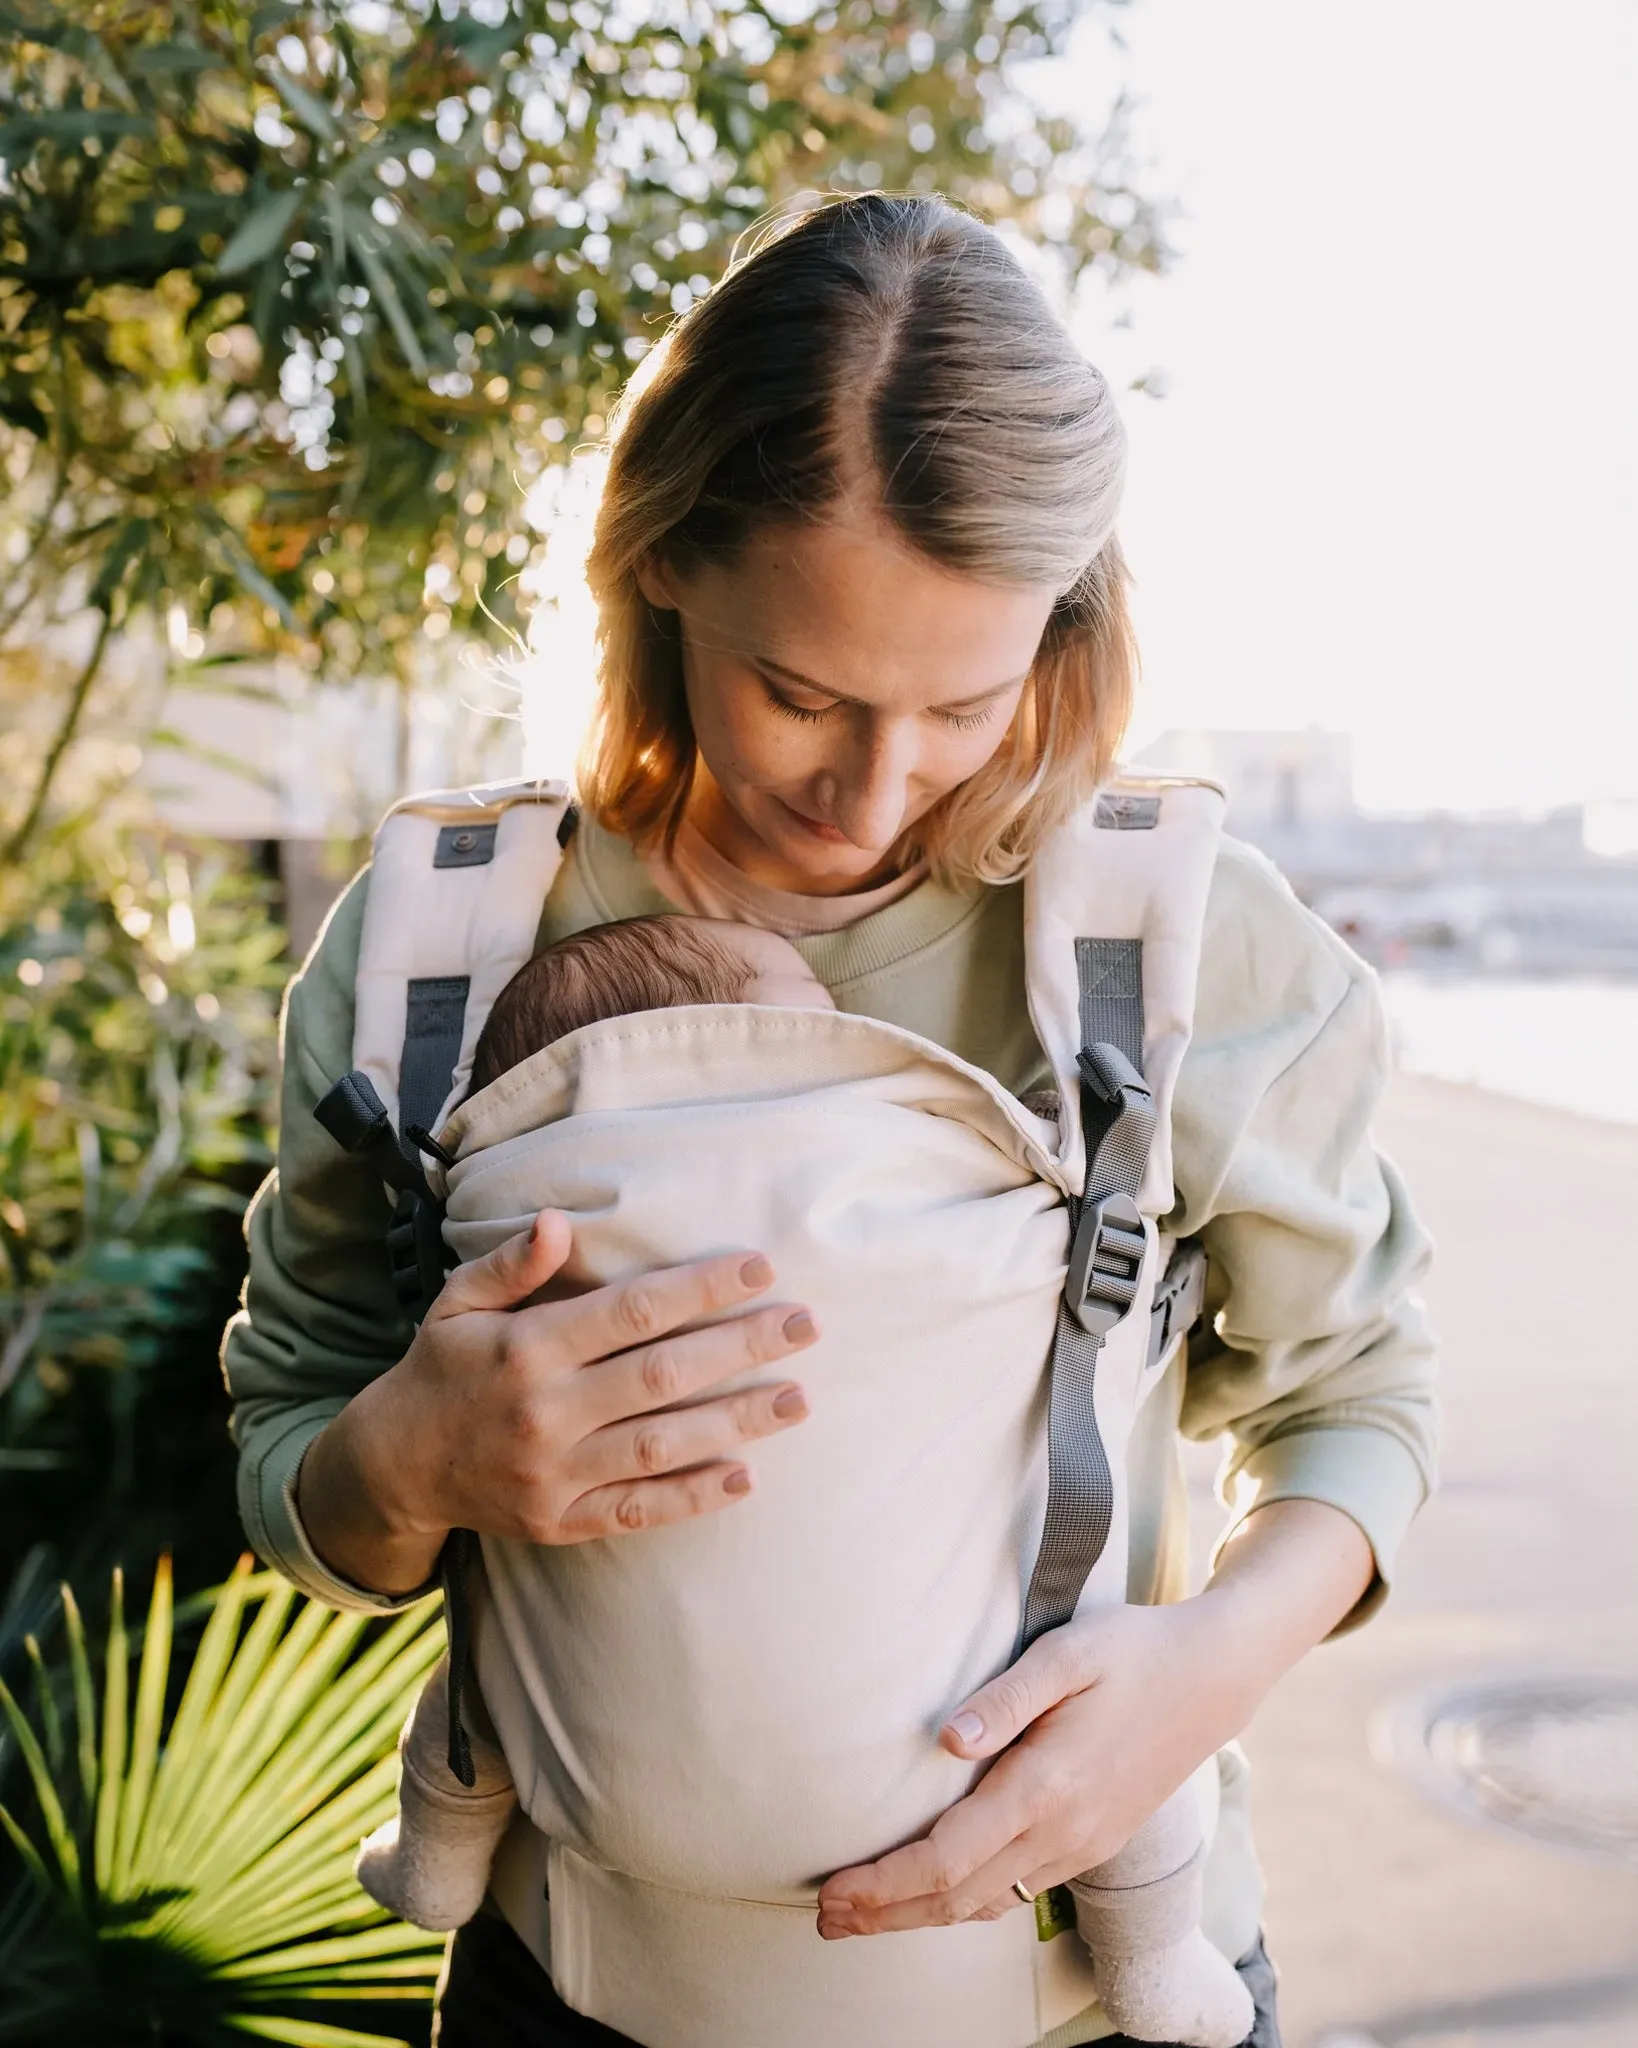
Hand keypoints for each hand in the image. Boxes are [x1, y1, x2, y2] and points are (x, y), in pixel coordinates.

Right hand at [298, 1208, 816, 1594]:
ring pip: (662, 1445)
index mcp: (528, 1349)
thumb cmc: (442, 1369)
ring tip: (799, 1399)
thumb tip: (560, 1222)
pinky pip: (638, 1511)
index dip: (699, 1288)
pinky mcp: (560, 1522)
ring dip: (737, 1422)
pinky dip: (694, 1496)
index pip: (631, 1312)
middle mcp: (545, 1412)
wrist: (392, 1469)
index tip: (760, 1267)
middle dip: (741, 1347)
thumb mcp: (458, 1303)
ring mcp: (554, 1474)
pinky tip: (746, 1477)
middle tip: (806, 1325)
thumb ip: (511, 1264)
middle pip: (662, 1376)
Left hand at [816, 1602, 1238, 1936]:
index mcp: (1046, 1786)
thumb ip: (1004, 1699)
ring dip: (921, 1916)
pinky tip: (938, 1896)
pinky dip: (967, 1904)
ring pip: (987, 1902)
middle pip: (957, 1897)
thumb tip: (944, 1740)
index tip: (831, 1894)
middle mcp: (1063, 1831)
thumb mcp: (1066, 1654)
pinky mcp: (1093, 1842)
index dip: (882, 1884)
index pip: (945, 1858)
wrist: (1213, 1677)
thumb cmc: (1133, 1651)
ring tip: (864, 1916)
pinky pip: (1017, 1890)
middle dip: (887, 1914)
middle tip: (825, 1920)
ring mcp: (1081, 1844)